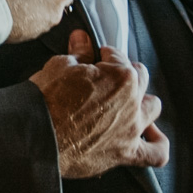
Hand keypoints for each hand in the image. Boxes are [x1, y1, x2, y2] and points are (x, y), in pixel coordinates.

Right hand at [31, 30, 169, 177]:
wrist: (35, 136)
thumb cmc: (46, 100)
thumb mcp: (60, 67)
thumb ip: (78, 53)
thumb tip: (81, 38)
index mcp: (120, 76)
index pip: (117, 56)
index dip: (103, 56)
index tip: (94, 58)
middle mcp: (132, 101)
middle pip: (139, 78)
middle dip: (124, 73)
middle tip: (106, 77)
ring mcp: (131, 128)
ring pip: (153, 108)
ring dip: (143, 101)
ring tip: (128, 101)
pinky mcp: (125, 152)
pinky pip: (156, 153)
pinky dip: (157, 144)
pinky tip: (152, 136)